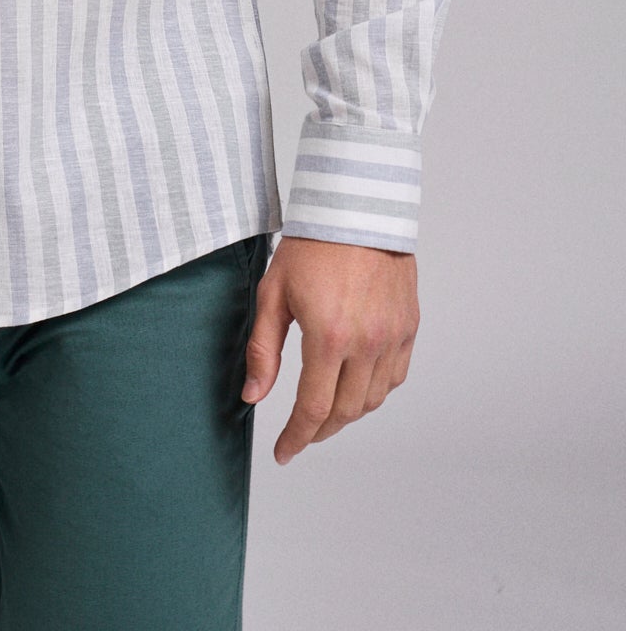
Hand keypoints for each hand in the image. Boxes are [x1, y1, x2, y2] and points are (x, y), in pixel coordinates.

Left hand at [241, 235, 419, 463]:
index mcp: (329, 337)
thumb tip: (252, 396)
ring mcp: (392, 337)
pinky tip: (356, 387)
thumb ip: (263, 349)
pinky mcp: (409, 327)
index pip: (313, 409)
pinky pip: (395, 377)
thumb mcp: (274, 293)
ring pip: (374, 400)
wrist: (357, 208)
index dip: (296, 437)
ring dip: (348, 414)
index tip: (283, 452)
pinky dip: (375, 391)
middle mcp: (367, 343)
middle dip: (320, 431)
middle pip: (345, 412)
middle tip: (301, 435)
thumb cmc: (311, 246)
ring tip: (325, 412)